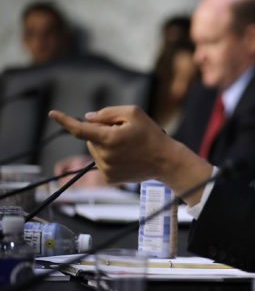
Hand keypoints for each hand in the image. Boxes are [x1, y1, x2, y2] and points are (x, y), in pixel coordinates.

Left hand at [49, 106, 212, 204]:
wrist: (165, 161)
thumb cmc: (151, 134)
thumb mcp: (134, 113)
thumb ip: (108, 113)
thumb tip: (89, 118)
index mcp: (108, 138)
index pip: (79, 129)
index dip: (65, 121)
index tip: (53, 114)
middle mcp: (104, 155)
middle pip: (90, 138)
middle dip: (102, 133)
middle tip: (125, 133)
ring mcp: (105, 169)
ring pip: (95, 150)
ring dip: (106, 145)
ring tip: (128, 146)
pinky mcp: (109, 178)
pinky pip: (101, 162)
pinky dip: (110, 157)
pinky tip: (127, 157)